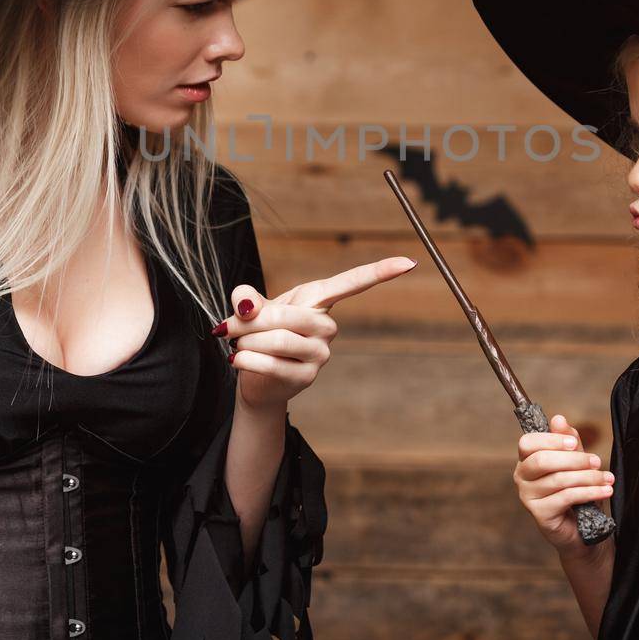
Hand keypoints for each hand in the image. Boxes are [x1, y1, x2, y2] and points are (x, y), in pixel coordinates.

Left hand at [220, 255, 416, 411]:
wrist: (252, 377)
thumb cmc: (258, 334)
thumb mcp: (251, 309)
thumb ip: (247, 298)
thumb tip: (246, 304)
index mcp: (318, 300)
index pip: (353, 283)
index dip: (380, 272)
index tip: (408, 262)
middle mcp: (327, 326)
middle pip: (290, 317)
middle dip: (252, 322)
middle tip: (229, 327)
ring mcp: (321, 354)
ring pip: (278, 341)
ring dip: (246, 342)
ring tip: (238, 344)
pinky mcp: (306, 377)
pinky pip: (272, 364)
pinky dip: (246, 360)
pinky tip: (238, 360)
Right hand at [514, 414, 614, 552]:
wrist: (583, 531)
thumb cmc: (577, 494)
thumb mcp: (576, 464)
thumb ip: (569, 442)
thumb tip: (558, 418)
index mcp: (527, 460)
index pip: (528, 443)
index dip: (551, 440)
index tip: (574, 442)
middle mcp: (522, 477)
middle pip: (541, 460)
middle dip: (574, 459)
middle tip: (597, 460)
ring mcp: (528, 497)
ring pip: (558, 479)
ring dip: (588, 477)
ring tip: (607, 478)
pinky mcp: (540, 514)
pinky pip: (566, 497)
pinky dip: (589, 492)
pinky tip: (605, 490)